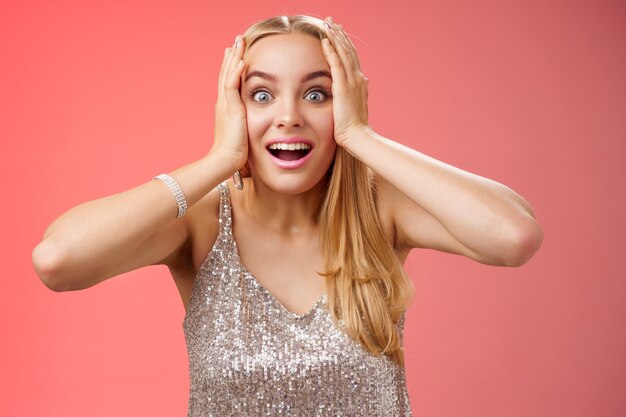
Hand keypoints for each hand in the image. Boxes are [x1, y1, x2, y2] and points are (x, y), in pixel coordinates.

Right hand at [211, 35, 247, 171]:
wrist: (225, 160)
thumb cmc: (235, 152)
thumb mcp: (242, 133)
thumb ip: (246, 124)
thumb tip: (255, 126)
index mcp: (227, 107)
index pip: (229, 81)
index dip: (232, 66)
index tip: (236, 53)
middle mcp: (223, 103)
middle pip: (226, 73)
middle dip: (232, 56)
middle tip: (236, 40)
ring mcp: (225, 105)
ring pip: (228, 75)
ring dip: (234, 57)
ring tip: (238, 42)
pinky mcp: (230, 109)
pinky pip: (232, 86)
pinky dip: (236, 72)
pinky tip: (241, 60)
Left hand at [321, 17, 369, 146]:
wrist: (357, 136)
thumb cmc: (353, 128)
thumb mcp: (355, 107)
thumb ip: (355, 95)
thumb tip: (359, 85)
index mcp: (359, 83)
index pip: (352, 58)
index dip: (345, 45)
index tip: (338, 33)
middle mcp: (358, 79)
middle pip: (349, 51)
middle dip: (340, 35)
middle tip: (332, 21)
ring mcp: (352, 82)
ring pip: (343, 53)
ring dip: (336, 37)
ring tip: (328, 24)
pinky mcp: (343, 87)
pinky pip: (336, 64)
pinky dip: (331, 51)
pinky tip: (325, 40)